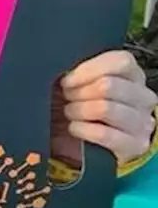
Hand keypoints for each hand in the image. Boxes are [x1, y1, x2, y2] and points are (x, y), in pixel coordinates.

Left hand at [51, 50, 157, 166]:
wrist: (100, 138)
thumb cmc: (88, 101)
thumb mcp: (86, 81)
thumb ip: (82, 71)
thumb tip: (65, 71)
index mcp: (133, 75)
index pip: (121, 62)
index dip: (88, 70)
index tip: (68, 79)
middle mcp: (143, 97)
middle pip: (108, 85)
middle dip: (78, 91)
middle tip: (67, 97)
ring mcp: (142, 122)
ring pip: (105, 108)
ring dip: (78, 110)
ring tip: (70, 112)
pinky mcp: (135, 145)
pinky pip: (103, 134)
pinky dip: (81, 129)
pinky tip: (74, 127)